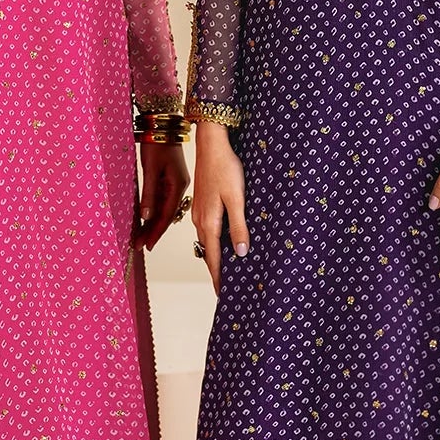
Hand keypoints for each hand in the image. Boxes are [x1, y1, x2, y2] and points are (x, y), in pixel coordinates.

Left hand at [134, 141, 189, 250]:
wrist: (164, 125)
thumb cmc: (157, 144)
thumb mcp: (150, 169)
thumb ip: (148, 194)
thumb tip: (145, 217)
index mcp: (177, 186)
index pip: (166, 215)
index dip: (156, 232)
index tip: (147, 245)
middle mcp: (179, 188)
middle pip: (165, 215)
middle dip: (152, 231)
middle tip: (139, 246)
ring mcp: (175, 184)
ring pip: (163, 209)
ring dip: (152, 223)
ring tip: (140, 237)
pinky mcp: (170, 180)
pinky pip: (162, 200)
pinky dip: (154, 211)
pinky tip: (147, 220)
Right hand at [191, 122, 246, 295]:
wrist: (211, 145)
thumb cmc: (226, 169)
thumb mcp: (237, 198)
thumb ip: (239, 226)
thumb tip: (241, 252)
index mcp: (209, 222)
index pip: (214, 257)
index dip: (218, 276)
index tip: (222, 294)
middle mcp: (200, 220)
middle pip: (207, 252)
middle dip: (215, 270)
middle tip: (223, 288)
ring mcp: (198, 211)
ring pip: (206, 241)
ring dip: (213, 256)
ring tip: (222, 269)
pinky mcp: (201, 203)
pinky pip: (205, 230)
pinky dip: (212, 242)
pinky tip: (220, 241)